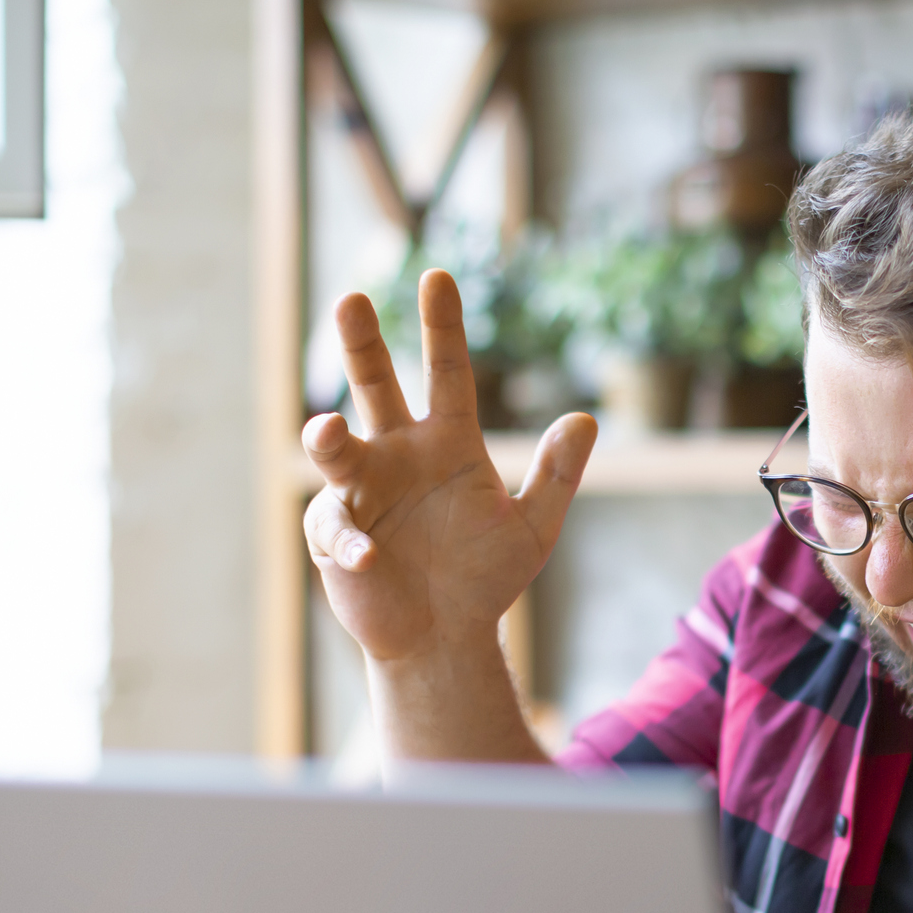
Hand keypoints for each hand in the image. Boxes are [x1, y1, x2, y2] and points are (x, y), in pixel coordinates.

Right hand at [303, 269, 595, 666]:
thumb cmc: (486, 576)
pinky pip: (337, 528)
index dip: (443, 328)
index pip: (446, 373)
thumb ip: (556, 475)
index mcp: (448, 442)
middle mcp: (399, 454)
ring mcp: (363, 491)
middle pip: (376, 387)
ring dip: (328, 438)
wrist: (446, 635)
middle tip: (351, 299)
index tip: (437, 277)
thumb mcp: (533, 528)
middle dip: (362, 345)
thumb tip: (585, 419)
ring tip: (327, 430)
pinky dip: (352, 541)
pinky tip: (372, 558)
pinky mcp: (336, 535)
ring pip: (336, 449)